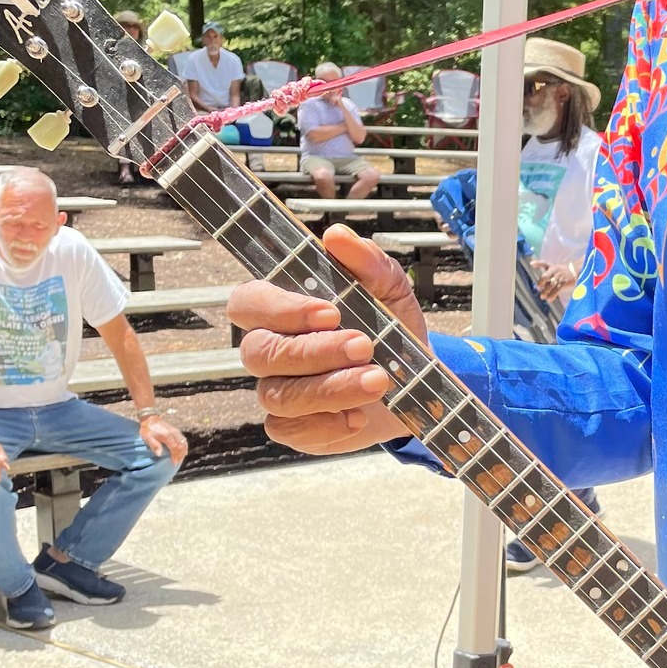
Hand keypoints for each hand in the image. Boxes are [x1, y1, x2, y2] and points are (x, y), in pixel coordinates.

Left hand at [140, 415, 188, 465]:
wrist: (150, 419)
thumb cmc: (148, 429)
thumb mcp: (147, 437)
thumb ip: (154, 445)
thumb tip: (159, 454)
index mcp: (167, 436)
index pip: (174, 447)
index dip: (175, 455)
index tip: (174, 462)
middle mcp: (174, 433)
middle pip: (181, 445)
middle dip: (180, 455)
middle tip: (177, 462)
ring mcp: (176, 431)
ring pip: (184, 442)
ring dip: (183, 451)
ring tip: (180, 458)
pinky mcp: (176, 431)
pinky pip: (183, 439)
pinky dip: (185, 446)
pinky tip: (184, 451)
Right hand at [227, 224, 423, 453]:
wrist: (418, 380)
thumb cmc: (390, 327)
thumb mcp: (390, 290)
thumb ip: (367, 263)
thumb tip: (336, 237)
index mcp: (281, 309)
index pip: (248, 303)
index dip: (280, 309)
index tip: (330, 312)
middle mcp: (270, 350)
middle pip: (261, 352)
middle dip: (314, 351)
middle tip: (364, 345)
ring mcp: (278, 391)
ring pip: (278, 395)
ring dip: (330, 388)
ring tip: (378, 380)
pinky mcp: (295, 426)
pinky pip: (290, 430)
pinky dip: (326, 425)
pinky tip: (358, 416)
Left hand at [532, 260, 575, 302]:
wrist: (575, 271)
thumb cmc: (561, 270)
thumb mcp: (552, 266)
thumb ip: (541, 265)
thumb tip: (531, 264)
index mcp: (552, 267)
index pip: (544, 264)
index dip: (538, 265)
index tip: (534, 272)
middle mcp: (555, 271)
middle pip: (546, 276)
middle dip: (541, 283)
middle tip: (539, 288)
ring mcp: (560, 277)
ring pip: (551, 284)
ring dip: (546, 291)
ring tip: (542, 297)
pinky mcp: (564, 283)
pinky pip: (557, 290)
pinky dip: (552, 295)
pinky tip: (549, 299)